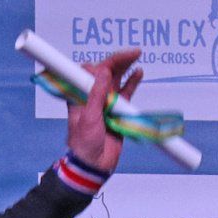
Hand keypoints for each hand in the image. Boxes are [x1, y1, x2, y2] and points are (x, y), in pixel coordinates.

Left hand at [65, 48, 141, 174]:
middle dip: (116, 61)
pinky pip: (126, 92)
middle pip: (104, 73)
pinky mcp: (117, 110)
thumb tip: (102, 71)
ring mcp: (105, 103)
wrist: (94, 165)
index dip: (98, 64)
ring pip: (115, 80)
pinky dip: (132, 82)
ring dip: (125, 68)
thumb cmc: (85, 144)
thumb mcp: (89, 118)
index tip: (109, 60)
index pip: (87, 74)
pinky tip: (138, 73)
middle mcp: (91, 97)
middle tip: (133, 52)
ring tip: (136, 56)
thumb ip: (96, 96)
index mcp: (79, 97)